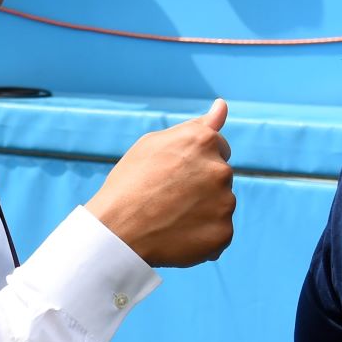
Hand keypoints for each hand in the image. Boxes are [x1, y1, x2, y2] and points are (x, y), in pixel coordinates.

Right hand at [86, 99, 235, 267]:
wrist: (116, 231)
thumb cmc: (130, 183)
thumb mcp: (155, 144)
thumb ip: (195, 126)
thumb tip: (222, 105)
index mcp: (204, 141)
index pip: (219, 147)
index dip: (196, 160)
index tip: (176, 172)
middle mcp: (220, 169)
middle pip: (221, 176)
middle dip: (202, 184)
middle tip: (169, 197)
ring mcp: (224, 203)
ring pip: (221, 204)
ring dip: (204, 210)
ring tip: (171, 217)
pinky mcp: (223, 232)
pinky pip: (220, 232)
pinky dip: (204, 236)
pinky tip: (178, 235)